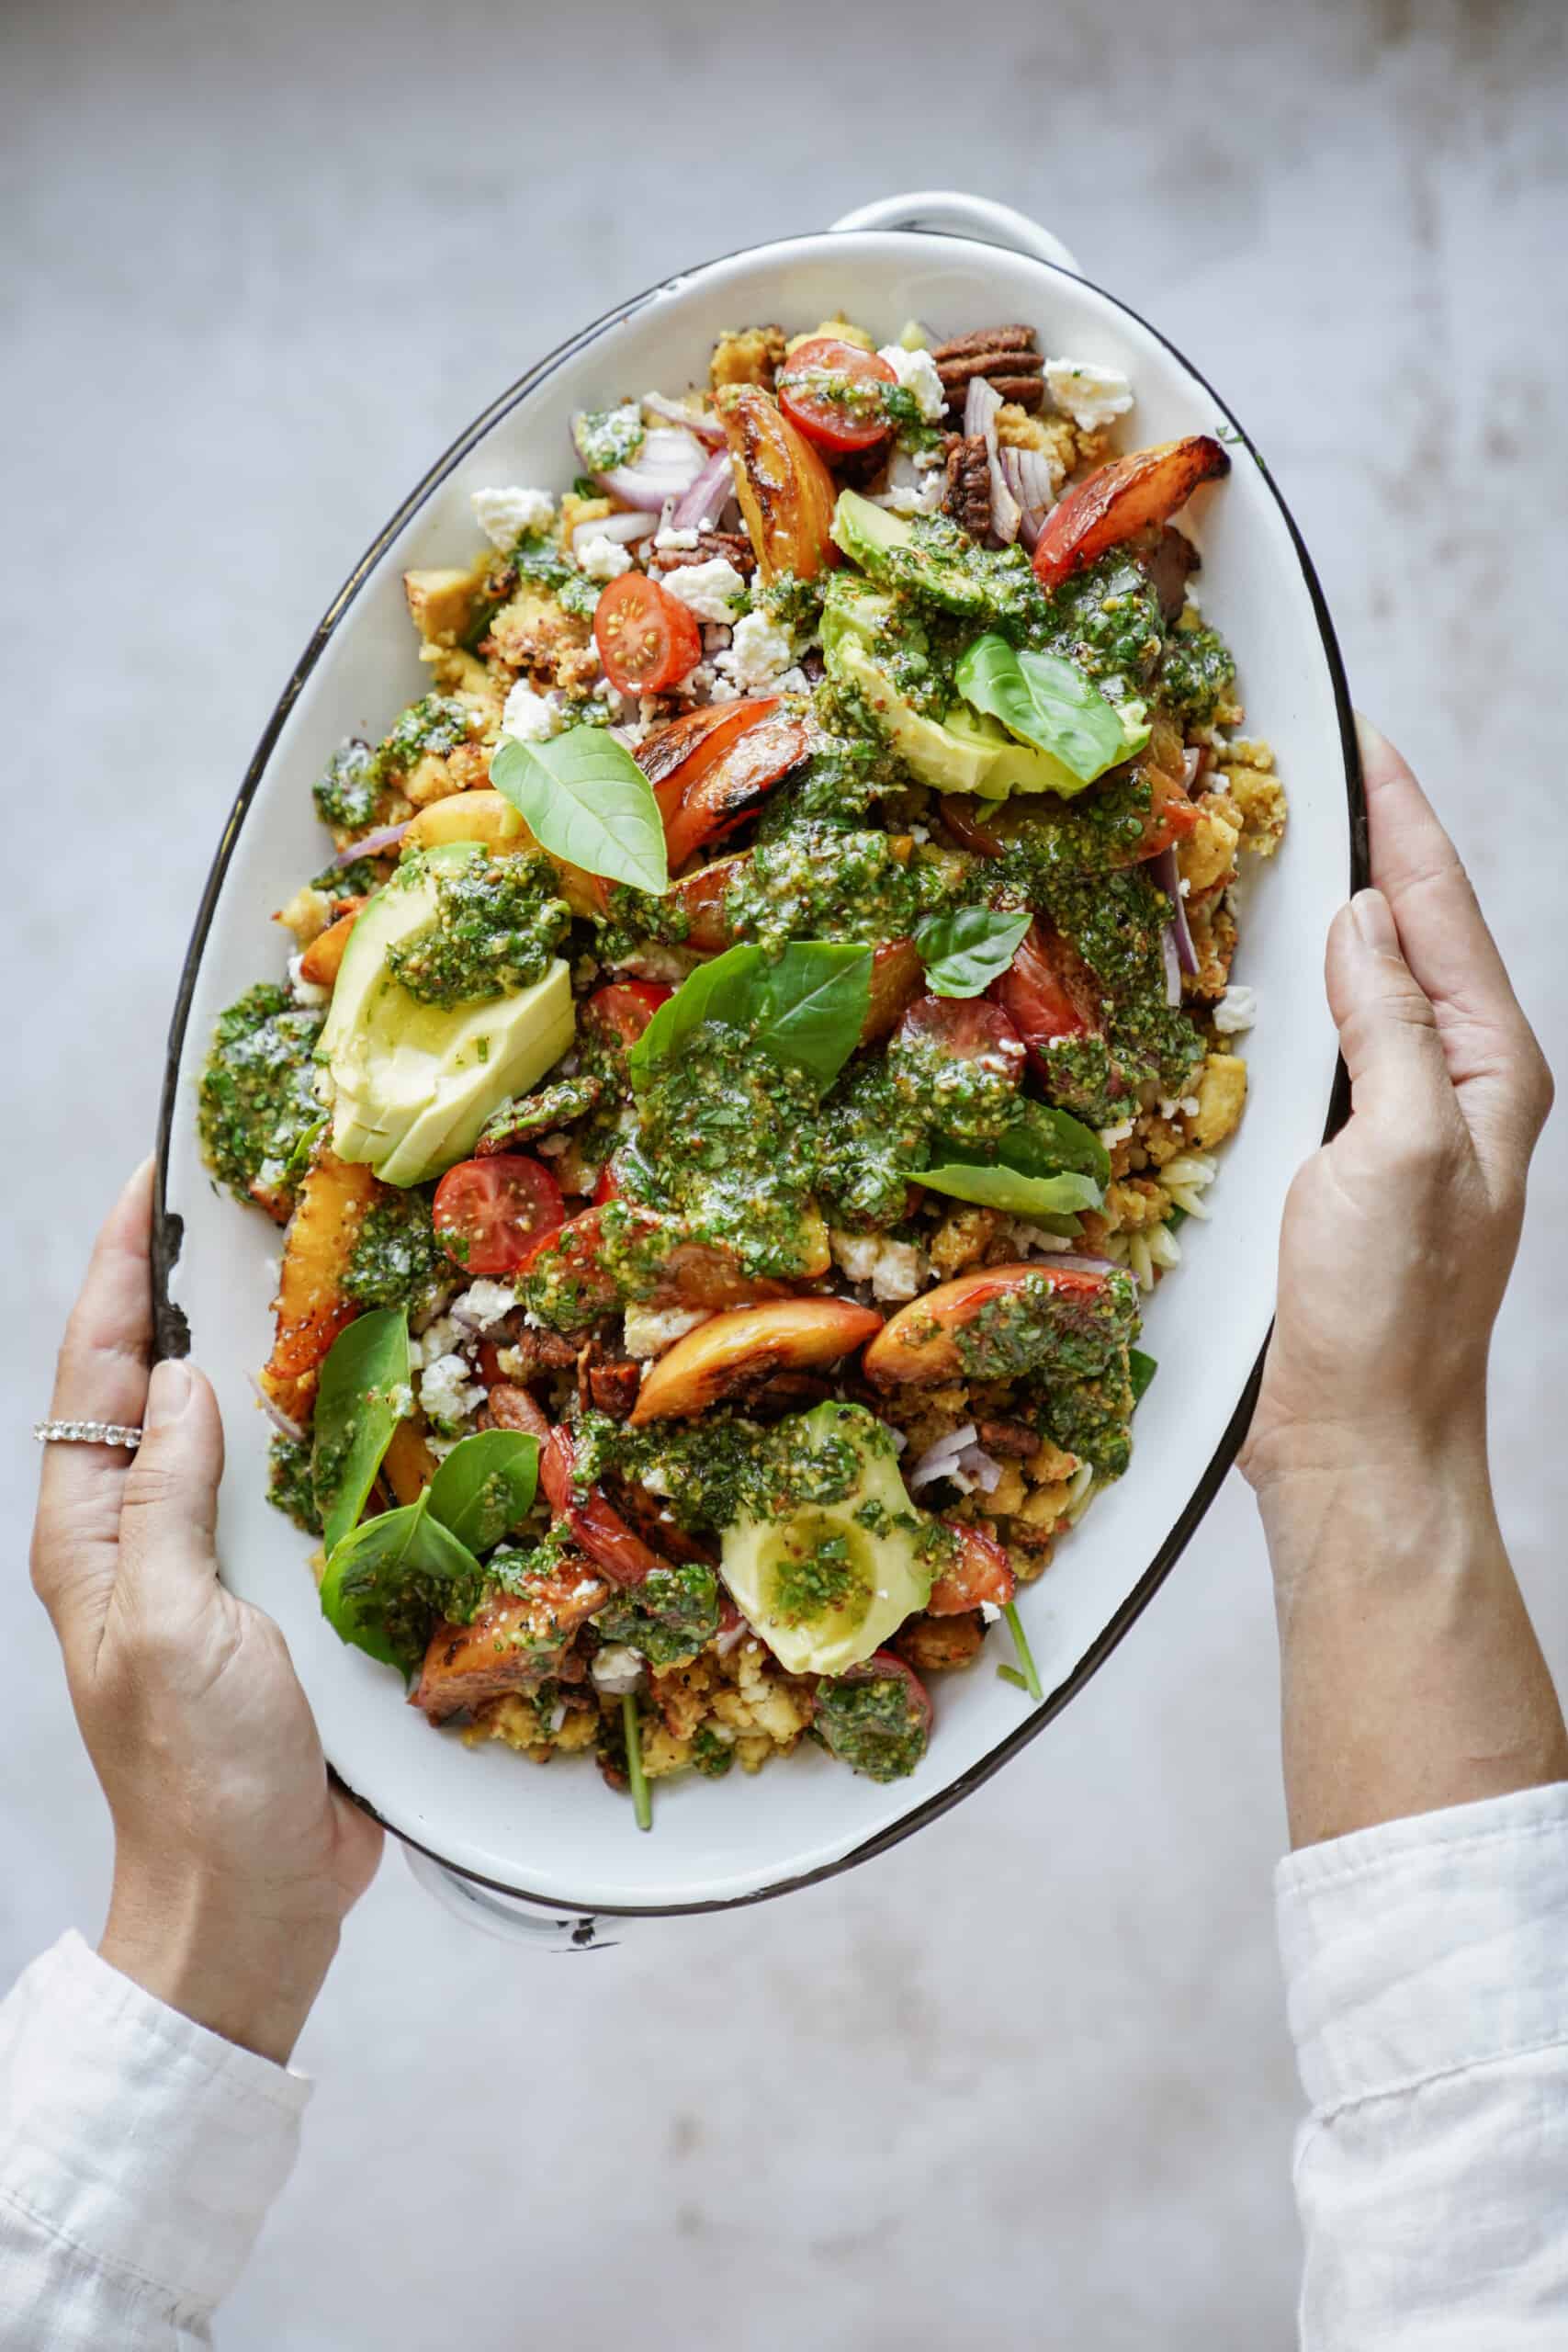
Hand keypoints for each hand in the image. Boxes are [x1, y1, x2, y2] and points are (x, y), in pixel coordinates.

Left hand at [31, 1162, 382, 2063]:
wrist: (250, 1898)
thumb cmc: (201, 1775)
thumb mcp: (174, 1624)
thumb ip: (169, 1498)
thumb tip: (175, 1379)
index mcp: (90, 1540)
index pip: (89, 1377)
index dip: (116, 1275)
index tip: (149, 1187)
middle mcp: (138, 1542)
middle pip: (145, 1390)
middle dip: (175, 1293)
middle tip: (230, 1206)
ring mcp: (205, 1571)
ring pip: (218, 1433)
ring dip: (249, 1356)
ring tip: (294, 1274)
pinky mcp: (270, 1602)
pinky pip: (281, 1492)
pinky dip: (309, 1432)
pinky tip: (358, 1401)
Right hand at [1242, 716, 1552, 1491]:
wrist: (1358, 1443)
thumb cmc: (1387, 1317)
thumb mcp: (1394, 1153)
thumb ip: (1389, 1027)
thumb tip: (1360, 919)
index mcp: (1489, 1070)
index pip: (1440, 912)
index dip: (1399, 819)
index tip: (1361, 735)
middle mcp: (1452, 1084)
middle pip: (1409, 933)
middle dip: (1365, 844)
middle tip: (1308, 763)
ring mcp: (1397, 1121)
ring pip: (1362, 984)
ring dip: (1325, 910)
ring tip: (1279, 836)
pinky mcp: (1342, 1158)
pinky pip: (1321, 1040)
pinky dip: (1290, 985)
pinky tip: (1253, 966)